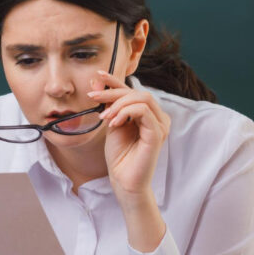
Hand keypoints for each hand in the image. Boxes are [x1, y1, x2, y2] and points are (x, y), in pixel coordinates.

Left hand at [87, 70, 170, 200]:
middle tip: (93, 98)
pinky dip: (125, 112)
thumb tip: (96, 82)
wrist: (123, 180)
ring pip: (141, 98)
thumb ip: (108, 104)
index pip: (132, 91)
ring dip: (118, 103)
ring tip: (104, 117)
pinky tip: (113, 123)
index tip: (98, 75)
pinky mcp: (158, 133)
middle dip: (112, 92)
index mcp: (148, 114)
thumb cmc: (119, 155)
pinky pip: (143, 111)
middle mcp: (157, 116)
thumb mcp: (111, 123)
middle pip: (137, 92)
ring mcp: (160, 124)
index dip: (115, 81)